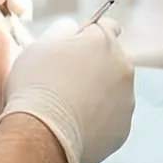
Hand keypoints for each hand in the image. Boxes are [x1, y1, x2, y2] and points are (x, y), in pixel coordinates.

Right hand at [0, 16, 134, 162]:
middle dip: (93, 66)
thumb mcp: (41, 44)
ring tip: (68, 107)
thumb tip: (75, 29)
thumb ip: (64, 29)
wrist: (40, 135)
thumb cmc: (35, 86)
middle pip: (111, 61)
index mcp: (104, 42)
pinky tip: (75, 125)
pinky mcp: (123, 129)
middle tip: (65, 82)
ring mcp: (127, 101)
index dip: (89, 36)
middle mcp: (124, 68)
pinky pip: (111, 118)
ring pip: (113, 91)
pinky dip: (98, 120)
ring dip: (97, 94)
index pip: (107, 27)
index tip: (75, 47)